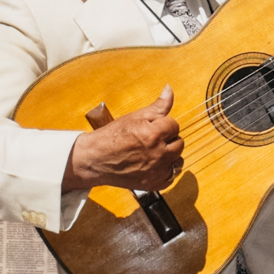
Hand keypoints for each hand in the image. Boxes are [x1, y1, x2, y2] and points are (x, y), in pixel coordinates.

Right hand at [63, 88, 182, 193]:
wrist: (95, 160)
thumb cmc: (112, 138)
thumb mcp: (134, 117)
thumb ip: (158, 106)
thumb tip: (169, 90)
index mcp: (154, 134)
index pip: (174, 125)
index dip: (163, 125)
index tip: (151, 129)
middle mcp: (158, 154)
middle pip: (179, 142)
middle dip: (168, 139)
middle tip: (150, 140)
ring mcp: (157, 171)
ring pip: (178, 159)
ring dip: (169, 155)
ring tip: (152, 152)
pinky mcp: (154, 184)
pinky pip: (171, 176)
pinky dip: (165, 170)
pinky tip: (152, 165)